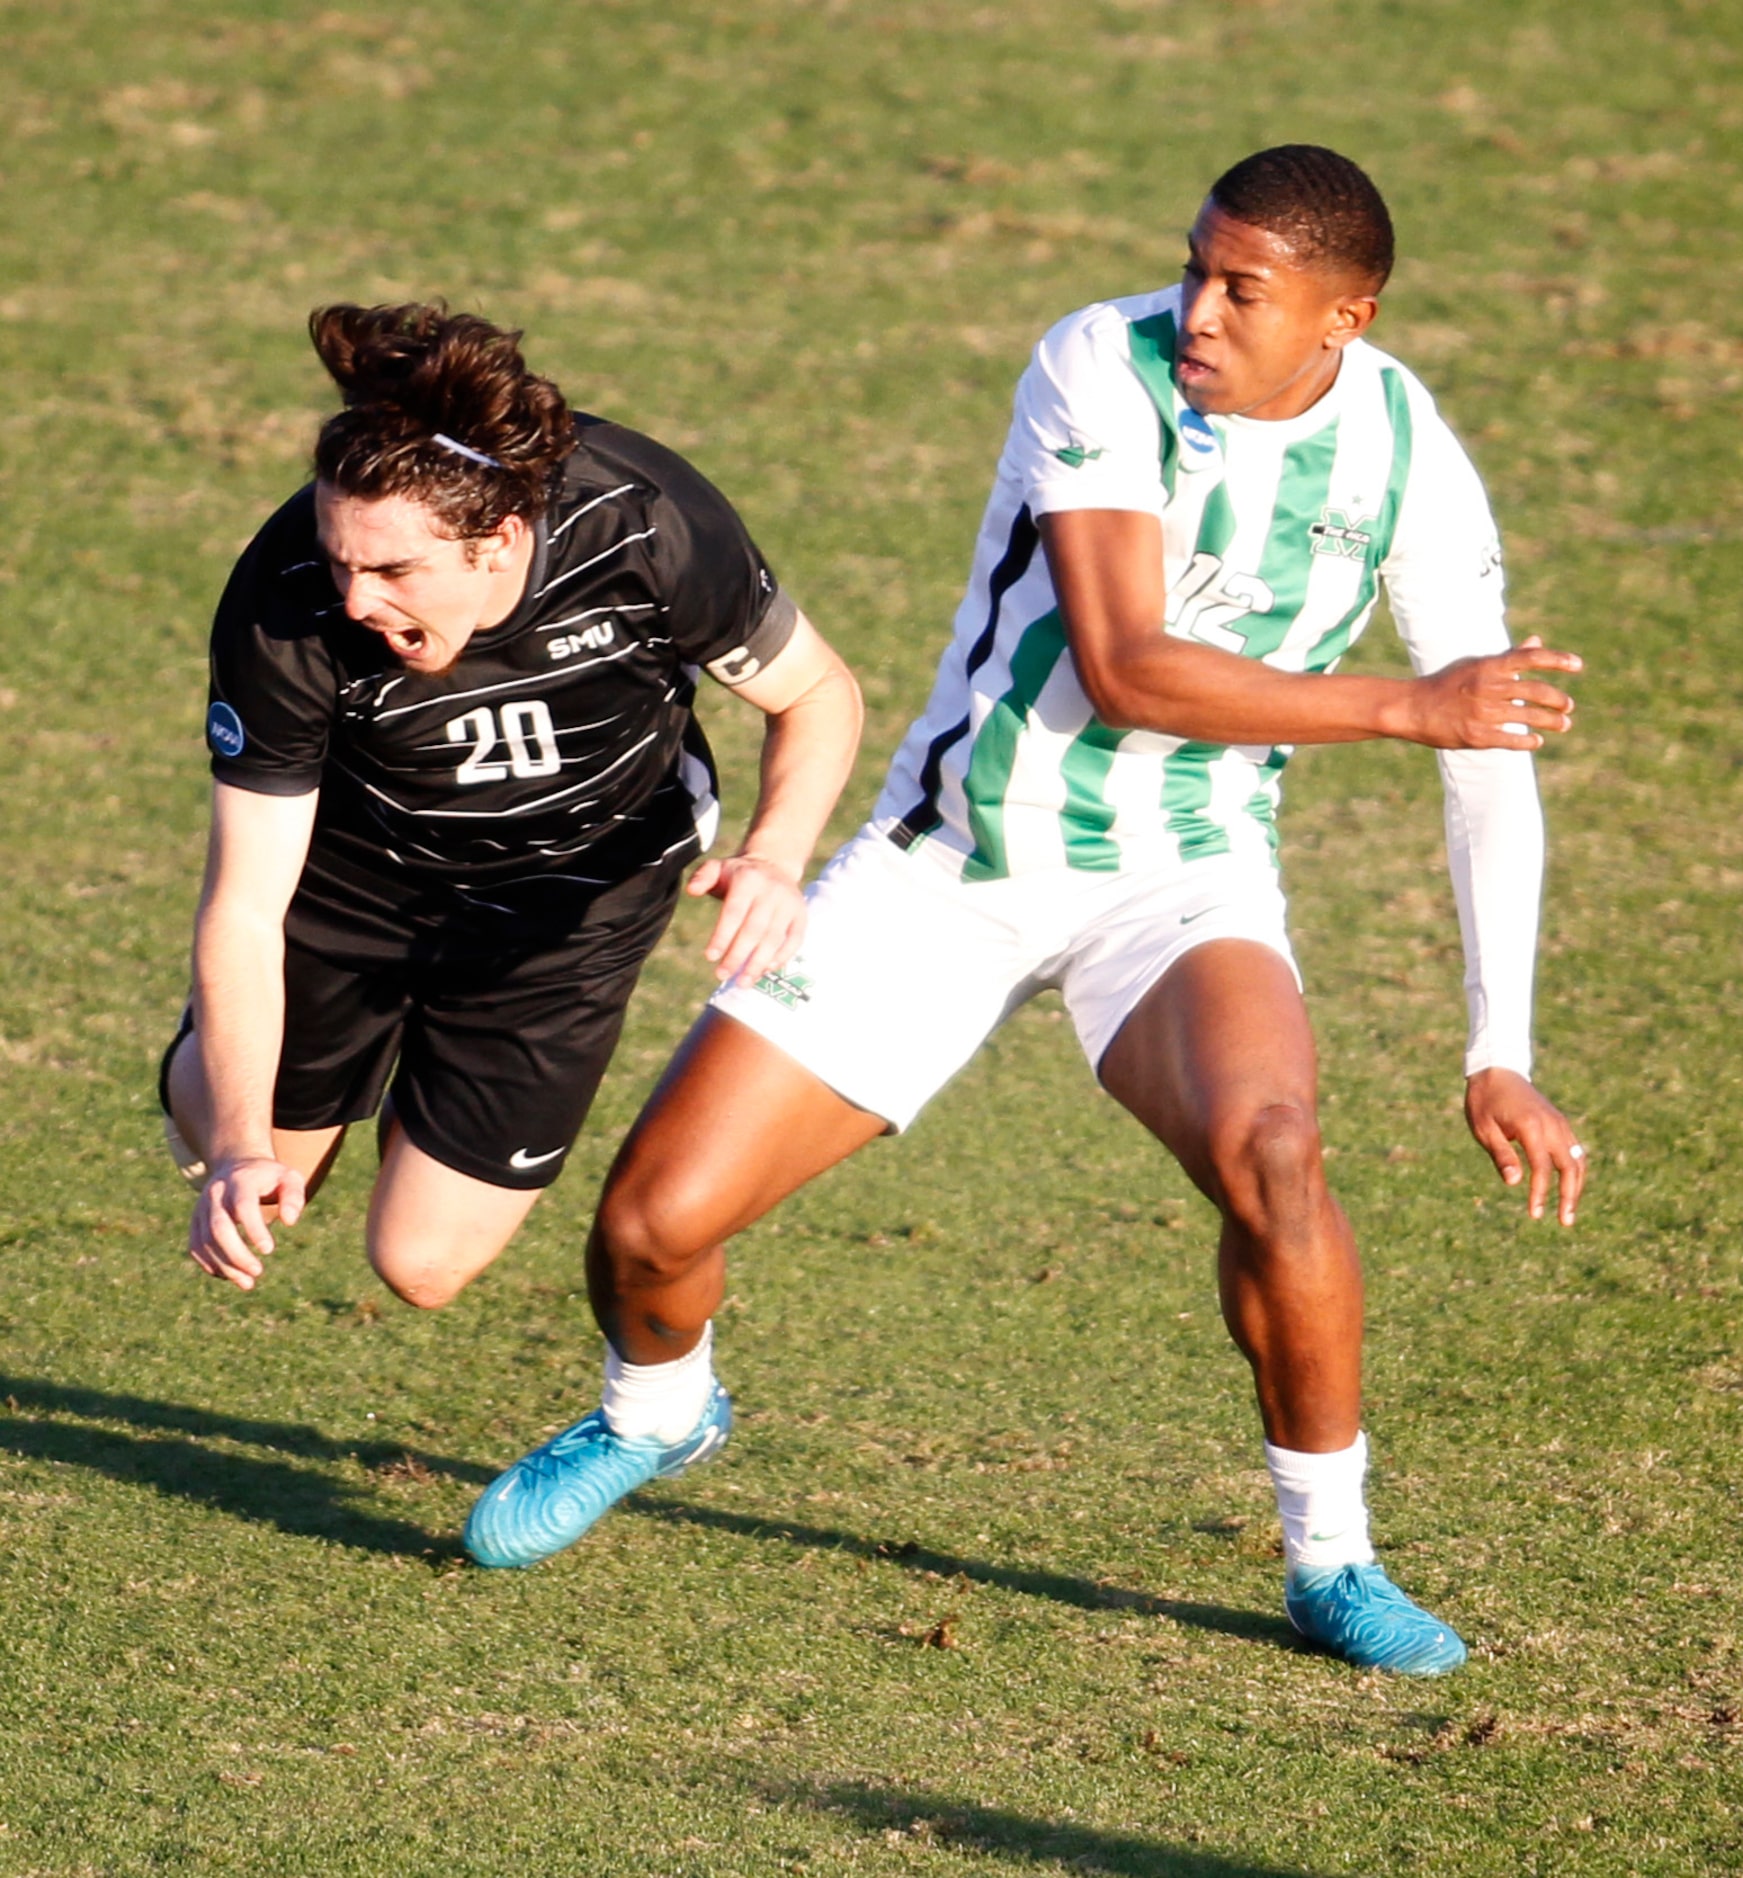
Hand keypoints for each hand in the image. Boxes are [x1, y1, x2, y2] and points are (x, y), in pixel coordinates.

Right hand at [188, 1154, 306, 1290]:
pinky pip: (196, 1247)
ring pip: (205, 1241)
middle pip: (218, 1227)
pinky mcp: (195, 1222)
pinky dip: (211, 1265)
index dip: (254, 1229)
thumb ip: (294, 1196)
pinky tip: (231, 1276)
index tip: (269, 1250)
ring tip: (249, 1283)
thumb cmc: (269, 1177)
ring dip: (225, 1266)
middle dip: (236, 1254)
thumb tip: (289, 1221)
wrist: (235, 1167)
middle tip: (258, 1272)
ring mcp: (201, 1208)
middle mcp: (215, 1194)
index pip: (243, 1206)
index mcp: (240, 1180)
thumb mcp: (289, 1177)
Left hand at [687, 853, 806, 984]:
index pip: (734, 912)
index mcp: (749, 879)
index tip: (711, 957)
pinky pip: (794, 940)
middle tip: (722, 975)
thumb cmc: (739, 874)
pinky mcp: (800, 915)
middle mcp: (772, 891)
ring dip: (758, 963)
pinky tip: (765, 971)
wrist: (775, 865)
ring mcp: (789, 904)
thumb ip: (703, 877)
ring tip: (742, 982)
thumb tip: (692, 890)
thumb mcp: (718, 868)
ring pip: (774, 938)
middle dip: (738, 956)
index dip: (723, 936)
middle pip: (754, 929)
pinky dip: (781, 957)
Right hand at [1404, 636, 1581, 750]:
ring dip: (1551, 721)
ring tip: (1563, 724)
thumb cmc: (1447, 684)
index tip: (1577, 665)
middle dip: (1557, 699)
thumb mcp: (1476, 665)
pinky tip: (1538, 741)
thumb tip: (1537, 641)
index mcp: (1488, 667)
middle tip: (1568, 706)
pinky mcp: (1476, 735)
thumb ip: (1509, 656)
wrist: (1412, 708)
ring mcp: (1482, 713)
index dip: (1557, 660)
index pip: (1530, 658)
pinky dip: (1528, 741)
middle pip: (1535, 690)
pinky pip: (1511, 739)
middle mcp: (1487, 688)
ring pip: (1528, 716)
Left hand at [1464, 1068, 1585, 1225]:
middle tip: (1565, 1222)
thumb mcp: (1484, 1129)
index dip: (1540, 1194)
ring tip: (1569, 1212)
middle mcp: (1552, 1125)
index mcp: (1531, 1127)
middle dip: (1569, 1196)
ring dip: (1576, 1186)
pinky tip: (1569, 1188)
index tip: (1535, 1215)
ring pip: (1577, 1160)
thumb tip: (1514, 1184)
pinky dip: (1575, 1171)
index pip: (1542, 1168)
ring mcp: (1560, 1123)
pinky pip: (1575, 1151)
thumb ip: (1501, 1155)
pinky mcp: (1560, 1123)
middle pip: (1569, 1167)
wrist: (1497, 1070)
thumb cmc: (1484, 1101)